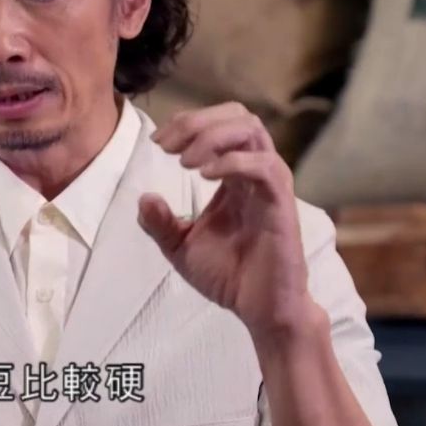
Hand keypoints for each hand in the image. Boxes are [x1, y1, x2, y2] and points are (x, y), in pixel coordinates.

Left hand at [136, 102, 315, 335]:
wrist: (259, 310)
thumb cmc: (229, 276)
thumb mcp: (180, 248)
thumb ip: (160, 223)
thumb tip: (143, 198)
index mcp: (234, 175)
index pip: (218, 125)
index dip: (185, 124)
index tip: (156, 144)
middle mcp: (255, 172)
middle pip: (237, 115)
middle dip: (196, 121)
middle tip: (165, 145)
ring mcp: (271, 185)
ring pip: (251, 130)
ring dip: (211, 136)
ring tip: (184, 161)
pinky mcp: (281, 204)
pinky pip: (264, 166)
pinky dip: (232, 161)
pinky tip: (204, 175)